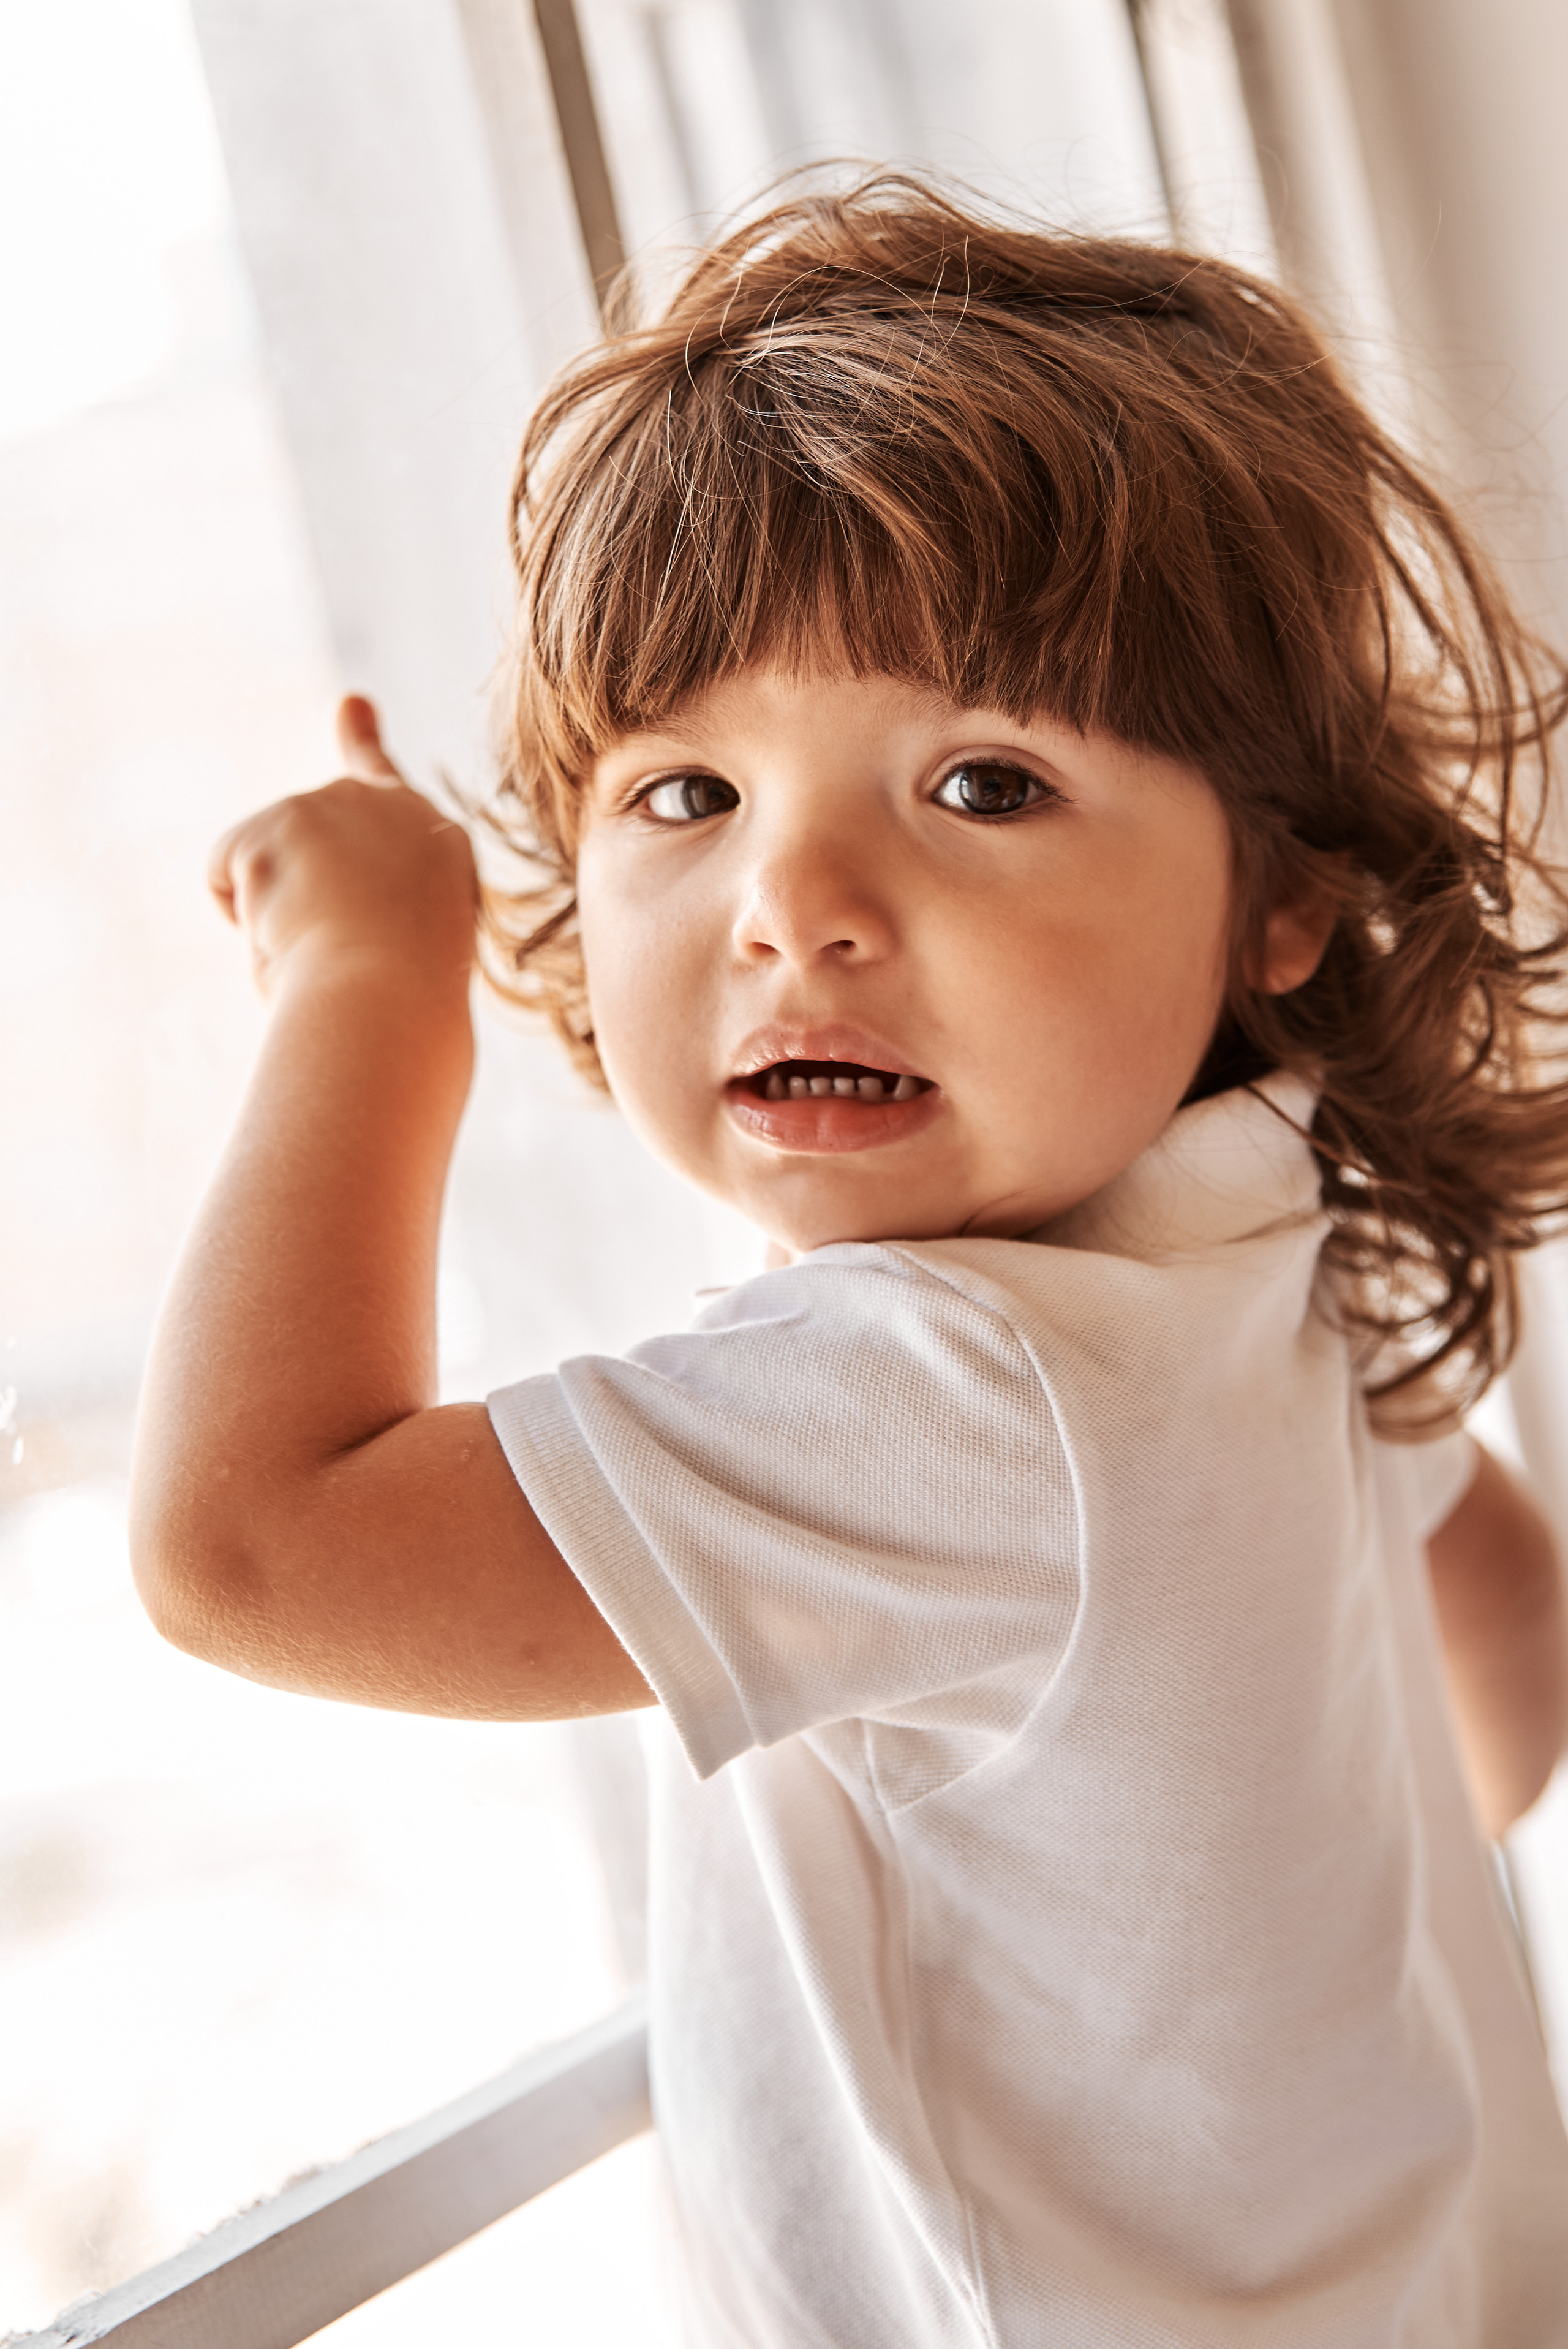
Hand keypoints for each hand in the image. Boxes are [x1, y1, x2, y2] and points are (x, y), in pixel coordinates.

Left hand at [209, 696, 477, 996]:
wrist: (391, 996)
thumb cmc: (397, 1002)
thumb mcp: (394, 948)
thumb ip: (362, 902)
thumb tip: (287, 896)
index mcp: (438, 844)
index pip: (388, 786)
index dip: (361, 741)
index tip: (350, 705)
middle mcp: (391, 807)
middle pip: (301, 836)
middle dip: (290, 891)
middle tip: (337, 949)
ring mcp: (335, 804)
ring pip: (263, 867)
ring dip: (274, 919)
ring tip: (324, 948)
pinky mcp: (281, 818)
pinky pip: (222, 872)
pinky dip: (236, 914)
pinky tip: (287, 932)